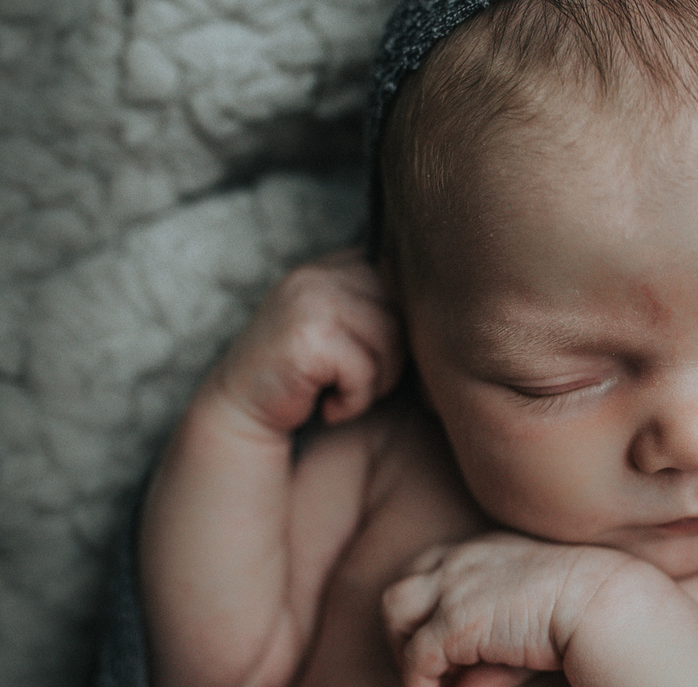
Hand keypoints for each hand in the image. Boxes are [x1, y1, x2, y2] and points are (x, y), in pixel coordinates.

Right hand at [213, 248, 403, 432]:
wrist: (245, 411)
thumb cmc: (311, 378)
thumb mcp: (353, 332)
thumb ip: (388, 310)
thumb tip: (452, 309)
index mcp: (340, 264)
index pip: (405, 282)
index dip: (408, 327)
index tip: (377, 357)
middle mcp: (323, 271)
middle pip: (405, 313)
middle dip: (392, 359)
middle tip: (354, 380)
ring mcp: (311, 298)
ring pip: (391, 342)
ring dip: (373, 383)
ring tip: (339, 391)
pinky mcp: (306, 335)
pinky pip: (364, 372)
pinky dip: (353, 402)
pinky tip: (326, 404)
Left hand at [382, 533, 632, 686]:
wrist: (602, 602)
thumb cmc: (584, 613)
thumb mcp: (529, 634)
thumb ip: (491, 662)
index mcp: (482, 551)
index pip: (430, 570)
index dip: (425, 611)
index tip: (439, 650)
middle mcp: (461, 560)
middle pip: (402, 589)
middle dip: (402, 632)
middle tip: (420, 673)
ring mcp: (454, 586)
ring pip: (394, 612)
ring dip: (399, 651)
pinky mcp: (455, 620)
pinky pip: (416, 658)